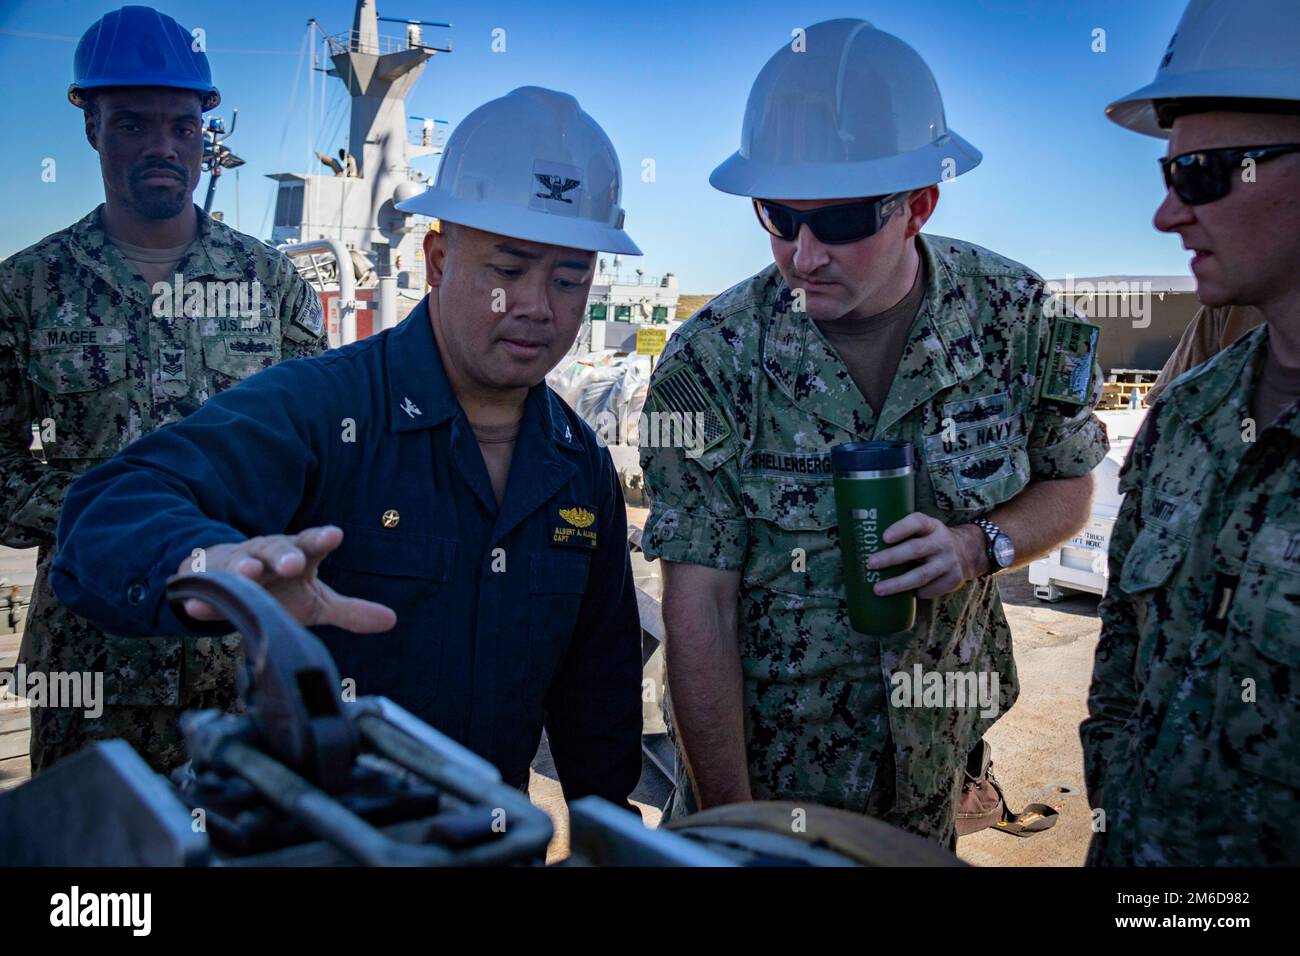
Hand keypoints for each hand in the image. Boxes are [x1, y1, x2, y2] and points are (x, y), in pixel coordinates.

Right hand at [176, 525, 396, 632]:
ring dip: (244, 568)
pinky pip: (204, 589)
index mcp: (298, 555)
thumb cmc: (280, 588)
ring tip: (248, 575)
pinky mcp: (208, 581)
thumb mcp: (315, 600)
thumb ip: (350, 610)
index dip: (321, 539)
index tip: (334, 535)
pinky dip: (200, 597)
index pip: (312, 544)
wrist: (229, 581)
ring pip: (241, 564)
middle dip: (285, 555)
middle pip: (277, 550)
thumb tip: (391, 620)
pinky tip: (195, 603)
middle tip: (293, 563)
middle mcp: (268, 554)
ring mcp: (237, 565)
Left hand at [866, 513, 986, 599]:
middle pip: (916, 549)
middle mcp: (942, 542)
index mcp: (931, 526)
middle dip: (891, 557)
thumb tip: (860, 545)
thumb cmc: (929, 540)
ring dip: (897, 584)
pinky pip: (930, 590)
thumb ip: (901, 534)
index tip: (884, 537)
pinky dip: (915, 593)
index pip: (917, 522)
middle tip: (870, 563)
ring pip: (921, 575)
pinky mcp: (953, 579)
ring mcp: (948, 562)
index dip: (901, 528)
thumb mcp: (922, 530)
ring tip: (877, 589)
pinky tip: (904, 596)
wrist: (966, 552)